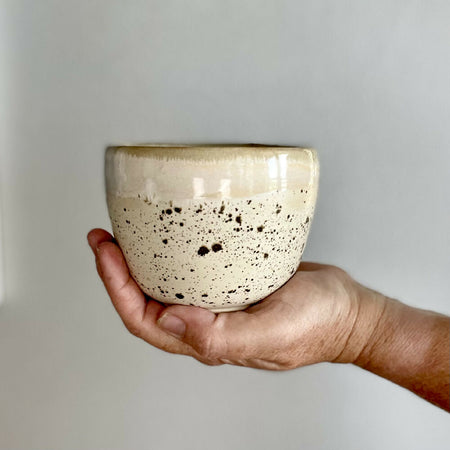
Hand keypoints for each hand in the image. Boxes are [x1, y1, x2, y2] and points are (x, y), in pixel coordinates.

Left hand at [87, 228, 384, 369]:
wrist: (348, 309)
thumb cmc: (317, 323)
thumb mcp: (272, 333)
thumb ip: (220, 337)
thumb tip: (166, 322)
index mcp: (208, 339)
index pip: (144, 320)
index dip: (116, 288)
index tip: (105, 251)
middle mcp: (207, 321)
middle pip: (145, 300)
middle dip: (118, 270)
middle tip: (105, 236)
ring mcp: (218, 302)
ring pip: (166, 284)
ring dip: (141, 260)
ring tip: (126, 231)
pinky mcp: (232, 282)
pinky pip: (191, 270)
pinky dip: (172, 252)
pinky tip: (170, 233)